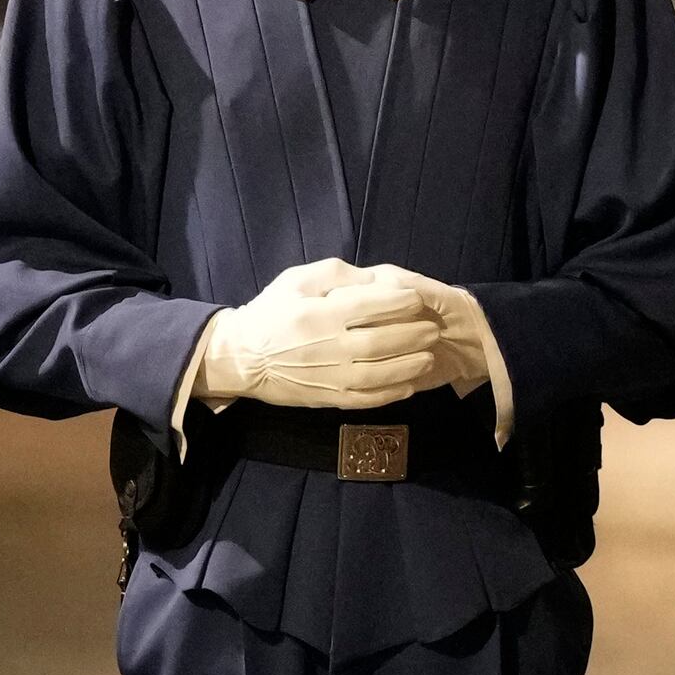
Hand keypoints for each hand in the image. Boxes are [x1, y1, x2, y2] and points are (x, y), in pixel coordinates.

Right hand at [193, 259, 445, 411]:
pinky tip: (409, 385)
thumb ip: (336, 275)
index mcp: (321, 313)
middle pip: (382, 342)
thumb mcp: (297, 280)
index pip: (371, 306)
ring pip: (380, 374)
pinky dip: (391, 394)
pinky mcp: (328, 398)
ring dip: (410, 365)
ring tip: (430, 356)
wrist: (241, 357)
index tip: (418, 299)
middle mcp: (329, 346)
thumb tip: (375, 280)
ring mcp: (330, 376)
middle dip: (414, 335)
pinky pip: (366, 399)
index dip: (400, 301)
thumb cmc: (271, 312)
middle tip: (434, 329)